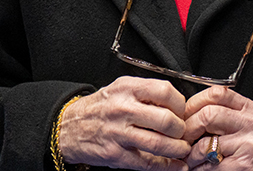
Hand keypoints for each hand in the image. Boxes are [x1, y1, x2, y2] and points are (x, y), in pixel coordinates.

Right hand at [58, 76, 190, 170]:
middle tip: (183, 132)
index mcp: (127, 88)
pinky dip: (166, 167)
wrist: (69, 127)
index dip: (180, 104)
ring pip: (158, 144)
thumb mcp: (120, 88)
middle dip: (181, 129)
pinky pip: (146, 163)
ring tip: (182, 149)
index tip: (182, 111)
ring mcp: (118, 133)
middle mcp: (123, 109)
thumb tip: (176, 103)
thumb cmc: (100, 107)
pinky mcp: (115, 154)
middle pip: (166, 120)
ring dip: (177, 149)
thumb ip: (145, 92)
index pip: (165, 92)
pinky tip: (175, 166)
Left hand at [182, 87, 252, 169]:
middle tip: (183, 139)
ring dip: (191, 154)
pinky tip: (201, 168)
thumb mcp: (244, 125)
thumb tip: (188, 112)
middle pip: (208, 114)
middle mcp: (252, 123)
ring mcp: (249, 144)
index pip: (218, 93)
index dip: (194, 102)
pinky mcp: (243, 164)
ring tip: (190, 158)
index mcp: (251, 109)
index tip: (184, 114)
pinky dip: (198, 168)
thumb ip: (224, 114)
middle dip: (188, 129)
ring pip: (205, 142)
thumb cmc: (252, 153)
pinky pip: (210, 164)